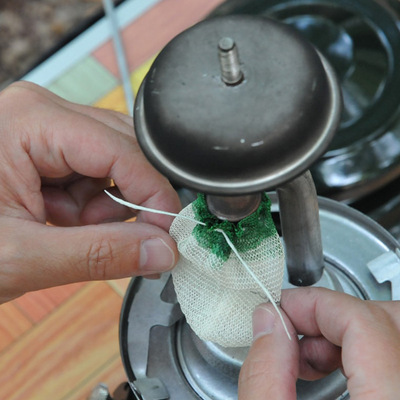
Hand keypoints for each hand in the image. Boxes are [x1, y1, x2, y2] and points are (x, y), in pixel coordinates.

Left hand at [0, 81, 179, 302]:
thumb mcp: (20, 255)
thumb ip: (100, 254)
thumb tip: (162, 250)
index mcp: (32, 121)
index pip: (124, 150)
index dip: (153, 195)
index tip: (166, 235)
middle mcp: (43, 115)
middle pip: (125, 151)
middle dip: (127, 201)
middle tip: (117, 239)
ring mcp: (47, 131)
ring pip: (115, 165)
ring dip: (106, 207)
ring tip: (68, 231)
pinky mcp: (49, 151)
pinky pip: (97, 175)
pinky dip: (92, 207)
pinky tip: (64, 222)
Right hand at [239, 287, 399, 398]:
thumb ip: (266, 373)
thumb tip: (268, 320)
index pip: (364, 319)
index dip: (315, 303)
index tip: (282, 309)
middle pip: (389, 319)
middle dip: (333, 315)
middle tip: (295, 330)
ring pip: (391, 335)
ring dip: (344, 334)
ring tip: (307, 358)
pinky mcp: (398, 396)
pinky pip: (391, 358)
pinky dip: (358, 352)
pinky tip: (328, 370)